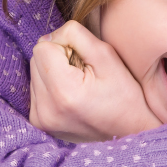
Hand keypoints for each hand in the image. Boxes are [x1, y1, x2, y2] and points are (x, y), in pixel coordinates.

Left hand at [29, 20, 161, 141]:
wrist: (131, 131)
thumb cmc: (125, 94)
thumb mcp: (108, 56)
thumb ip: (76, 36)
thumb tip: (52, 35)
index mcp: (64, 91)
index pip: (43, 47)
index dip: (65, 45)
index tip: (84, 60)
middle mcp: (46, 109)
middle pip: (36, 59)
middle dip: (58, 58)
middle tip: (84, 73)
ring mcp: (40, 119)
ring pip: (35, 73)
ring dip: (54, 72)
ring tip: (79, 86)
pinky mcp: (39, 123)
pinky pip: (36, 89)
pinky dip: (52, 86)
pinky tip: (72, 96)